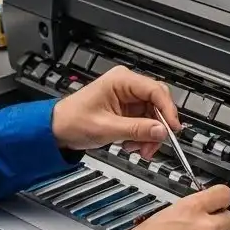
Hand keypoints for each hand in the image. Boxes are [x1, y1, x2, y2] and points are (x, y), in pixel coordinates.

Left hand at [51, 66, 180, 157]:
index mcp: (121, 80)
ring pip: (153, 115)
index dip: (167, 111)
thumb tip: (162, 131)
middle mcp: (127, 85)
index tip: (172, 129)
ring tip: (138, 148)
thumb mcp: (107, 127)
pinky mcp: (127, 110)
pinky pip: (144, 122)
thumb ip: (137, 129)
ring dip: (149, 135)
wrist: (57, 129)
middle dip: (157, 126)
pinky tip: (132, 144)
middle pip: (157, 103)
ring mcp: (128, 97)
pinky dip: (142, 136)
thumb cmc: (72, 120)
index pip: (156, 91)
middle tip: (155, 144)